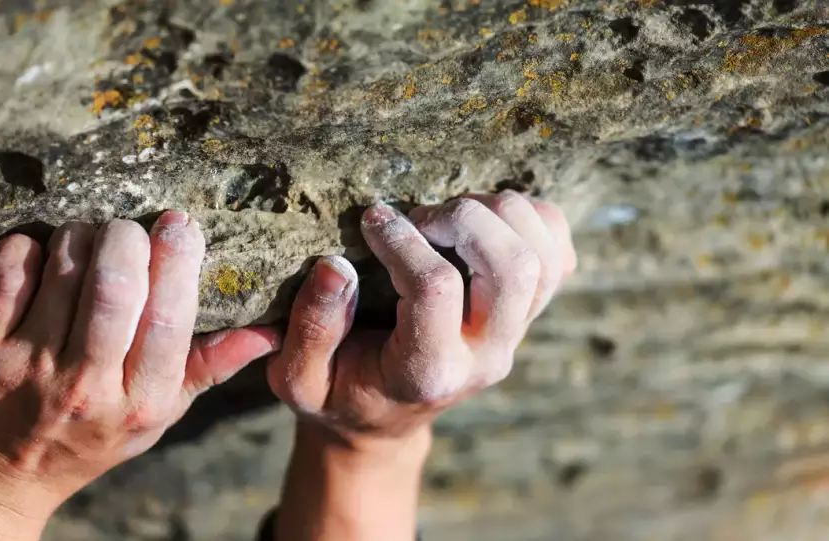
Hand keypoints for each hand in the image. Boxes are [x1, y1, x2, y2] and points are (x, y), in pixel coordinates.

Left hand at [0, 212, 278, 538]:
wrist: (9, 469)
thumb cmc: (99, 432)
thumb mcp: (163, 410)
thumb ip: (211, 366)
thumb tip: (269, 331)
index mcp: (141, 398)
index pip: (168, 319)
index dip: (178, 262)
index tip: (183, 225)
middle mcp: (87, 384)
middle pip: (115, 287)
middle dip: (129, 239)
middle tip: (134, 229)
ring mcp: (31, 365)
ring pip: (66, 272)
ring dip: (85, 236)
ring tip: (95, 238)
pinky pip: (10, 274)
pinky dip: (32, 249)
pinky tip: (48, 254)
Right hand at [268, 192, 574, 540]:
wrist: (387, 420)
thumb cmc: (340, 393)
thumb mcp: (301, 379)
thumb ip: (312, 329)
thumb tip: (335, 266)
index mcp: (427, 371)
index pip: (435, 288)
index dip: (401, 240)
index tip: (371, 219)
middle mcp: (486, 354)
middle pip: (512, 267)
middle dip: (464, 218)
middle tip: (419, 216)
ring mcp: (516, 334)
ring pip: (543, 256)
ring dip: (499, 214)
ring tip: (449, 216)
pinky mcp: (529, 313)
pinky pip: (559, 254)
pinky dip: (533, 222)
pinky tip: (486, 222)